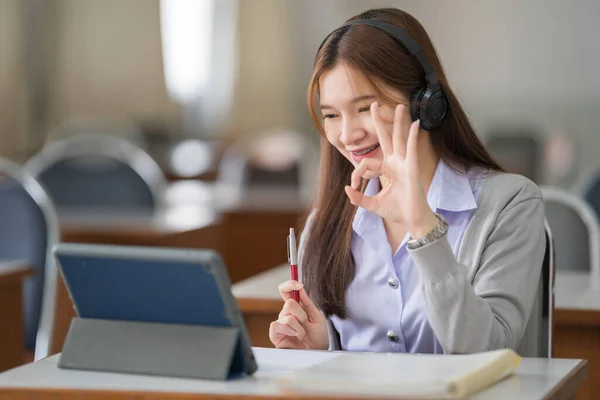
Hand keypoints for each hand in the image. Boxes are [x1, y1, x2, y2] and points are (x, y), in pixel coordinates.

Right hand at [269, 280, 328, 349]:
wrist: (317, 354)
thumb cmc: (317, 337)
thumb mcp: (317, 317)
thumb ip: (308, 302)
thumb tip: (300, 287)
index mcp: (296, 307)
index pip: (286, 291)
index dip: (289, 285)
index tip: (299, 285)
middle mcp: (286, 314)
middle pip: (289, 303)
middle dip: (302, 315)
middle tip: (307, 324)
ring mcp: (280, 324)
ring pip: (287, 316)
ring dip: (299, 327)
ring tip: (303, 335)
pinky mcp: (275, 334)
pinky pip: (277, 325)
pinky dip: (289, 330)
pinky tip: (295, 336)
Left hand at [344, 102, 437, 238]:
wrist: (411, 220)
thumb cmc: (396, 210)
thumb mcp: (372, 204)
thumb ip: (358, 198)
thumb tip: (347, 189)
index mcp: (386, 170)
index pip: (366, 163)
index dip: (357, 173)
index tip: (354, 186)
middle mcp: (395, 163)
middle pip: (386, 138)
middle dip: (380, 121)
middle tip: (374, 104)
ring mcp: (404, 164)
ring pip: (400, 138)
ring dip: (399, 122)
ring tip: (400, 106)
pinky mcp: (412, 168)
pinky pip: (411, 149)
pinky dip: (413, 137)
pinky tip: (415, 124)